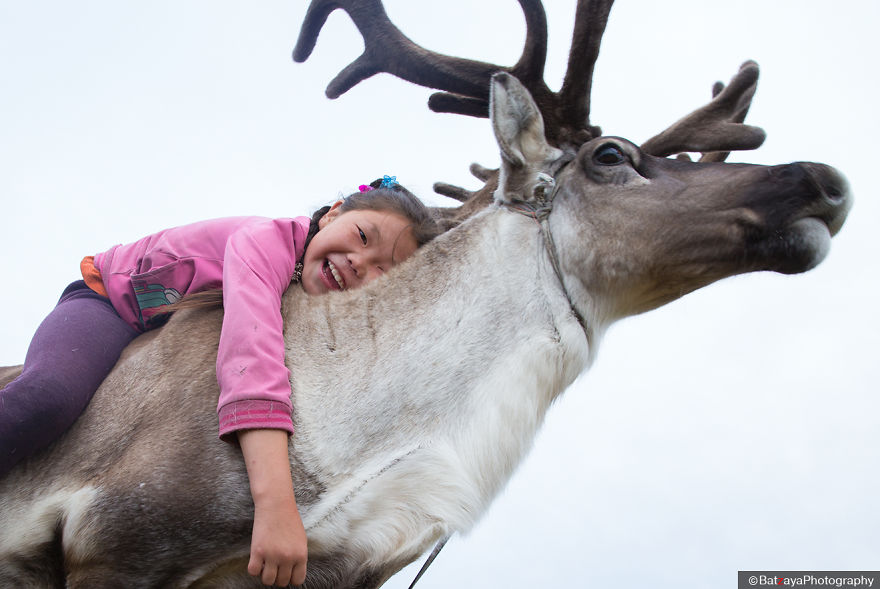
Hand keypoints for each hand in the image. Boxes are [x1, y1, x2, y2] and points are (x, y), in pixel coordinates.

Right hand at [238, 429, 307, 586]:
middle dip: (277, 576)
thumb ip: (298, 557)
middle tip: (273, 566)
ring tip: (265, 564)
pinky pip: (253, 571)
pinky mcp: (257, 551)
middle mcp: (288, 557)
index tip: (285, 571)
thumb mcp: (301, 539)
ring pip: (267, 580)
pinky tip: (256, 559)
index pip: (297, 580)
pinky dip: (253, 568)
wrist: (276, 504)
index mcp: (301, 555)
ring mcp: (272, 555)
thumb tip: (293, 573)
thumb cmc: (289, 519)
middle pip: (281, 582)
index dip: (290, 577)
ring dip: (265, 574)